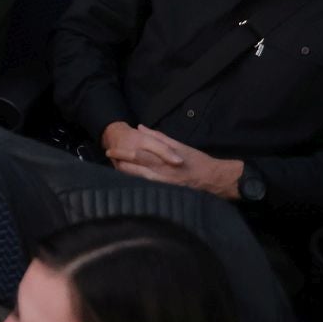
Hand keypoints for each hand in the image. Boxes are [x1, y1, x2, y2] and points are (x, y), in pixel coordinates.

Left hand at [103, 123, 241, 198]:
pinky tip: (127, 183)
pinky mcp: (167, 193)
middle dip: (119, 163)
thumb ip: (159, 137)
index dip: (122, 153)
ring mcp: (164, 184)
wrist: (214, 179)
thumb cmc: (197, 160)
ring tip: (113, 169)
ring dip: (125, 174)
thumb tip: (141, 128)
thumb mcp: (179, 145)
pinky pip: (147, 188)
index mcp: (164, 158)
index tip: (111, 150)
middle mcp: (162, 172)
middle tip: (108, 160)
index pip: (138, 155)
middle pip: (135, 168)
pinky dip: (135, 183)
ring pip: (138, 179)